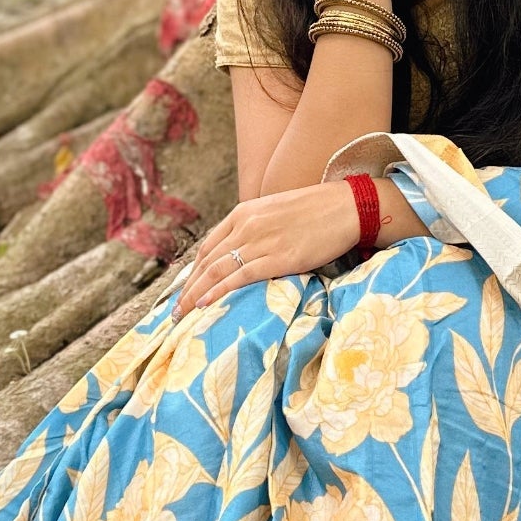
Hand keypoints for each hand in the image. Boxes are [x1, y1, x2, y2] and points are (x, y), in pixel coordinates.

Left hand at [172, 182, 363, 316]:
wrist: (346, 206)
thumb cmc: (316, 211)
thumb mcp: (275, 212)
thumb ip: (255, 229)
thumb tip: (244, 253)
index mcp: (243, 213)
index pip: (208, 247)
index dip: (193, 272)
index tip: (184, 290)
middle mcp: (246, 226)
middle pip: (207, 262)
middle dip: (188, 288)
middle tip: (174, 311)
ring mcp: (261, 241)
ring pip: (217, 271)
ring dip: (195, 294)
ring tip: (182, 314)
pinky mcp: (278, 257)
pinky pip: (239, 277)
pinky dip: (218, 291)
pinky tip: (205, 304)